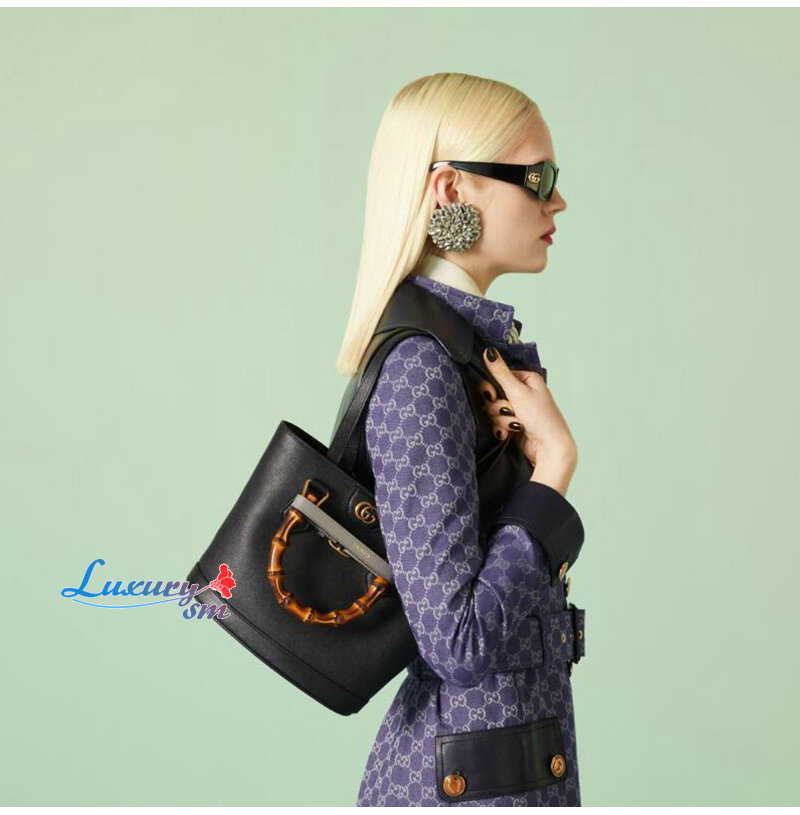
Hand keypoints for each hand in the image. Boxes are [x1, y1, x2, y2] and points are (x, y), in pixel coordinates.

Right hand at [477, 347, 577, 469]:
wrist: (549, 448)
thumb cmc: (541, 419)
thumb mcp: (518, 392)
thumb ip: (500, 373)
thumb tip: (489, 352)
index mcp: (527, 380)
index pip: (499, 376)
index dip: (492, 387)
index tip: (492, 395)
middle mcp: (523, 393)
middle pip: (494, 394)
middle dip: (497, 406)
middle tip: (508, 410)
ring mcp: (518, 410)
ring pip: (494, 410)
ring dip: (501, 419)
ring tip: (515, 424)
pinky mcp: (514, 425)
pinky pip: (497, 423)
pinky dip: (502, 428)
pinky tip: (510, 433)